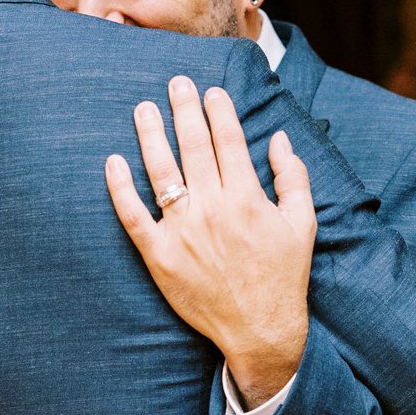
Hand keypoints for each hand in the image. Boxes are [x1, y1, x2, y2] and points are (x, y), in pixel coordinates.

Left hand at [105, 77, 315, 405]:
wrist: (260, 331)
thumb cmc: (284, 276)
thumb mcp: (302, 224)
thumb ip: (293, 177)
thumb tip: (279, 138)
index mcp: (247, 198)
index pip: (228, 141)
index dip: (219, 110)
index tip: (210, 90)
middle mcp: (212, 209)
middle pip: (193, 147)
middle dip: (184, 109)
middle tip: (175, 83)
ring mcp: (183, 232)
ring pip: (160, 172)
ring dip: (150, 136)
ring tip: (143, 109)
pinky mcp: (159, 256)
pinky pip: (133, 216)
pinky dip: (120, 188)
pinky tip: (113, 162)